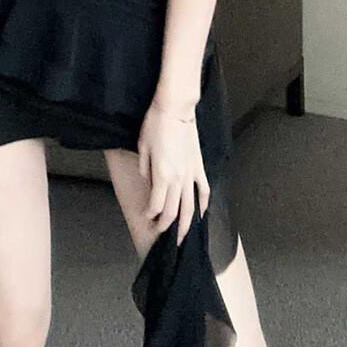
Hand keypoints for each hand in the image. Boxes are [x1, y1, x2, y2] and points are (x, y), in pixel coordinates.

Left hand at [137, 96, 210, 245]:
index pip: (157, 205)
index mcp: (162, 175)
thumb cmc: (155, 125)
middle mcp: (178, 179)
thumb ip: (146, 169)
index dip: (151, 215)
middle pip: (173, 211)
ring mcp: (191, 174)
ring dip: (186, 224)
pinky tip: (201, 214)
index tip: (146, 218)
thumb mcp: (142, 147)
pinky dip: (203, 204)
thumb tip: (150, 183)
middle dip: (166, 226)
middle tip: (161, 236)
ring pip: (190, 206)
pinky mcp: (200, 167)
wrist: (175, 109)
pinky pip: (204, 190)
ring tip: (183, 238)